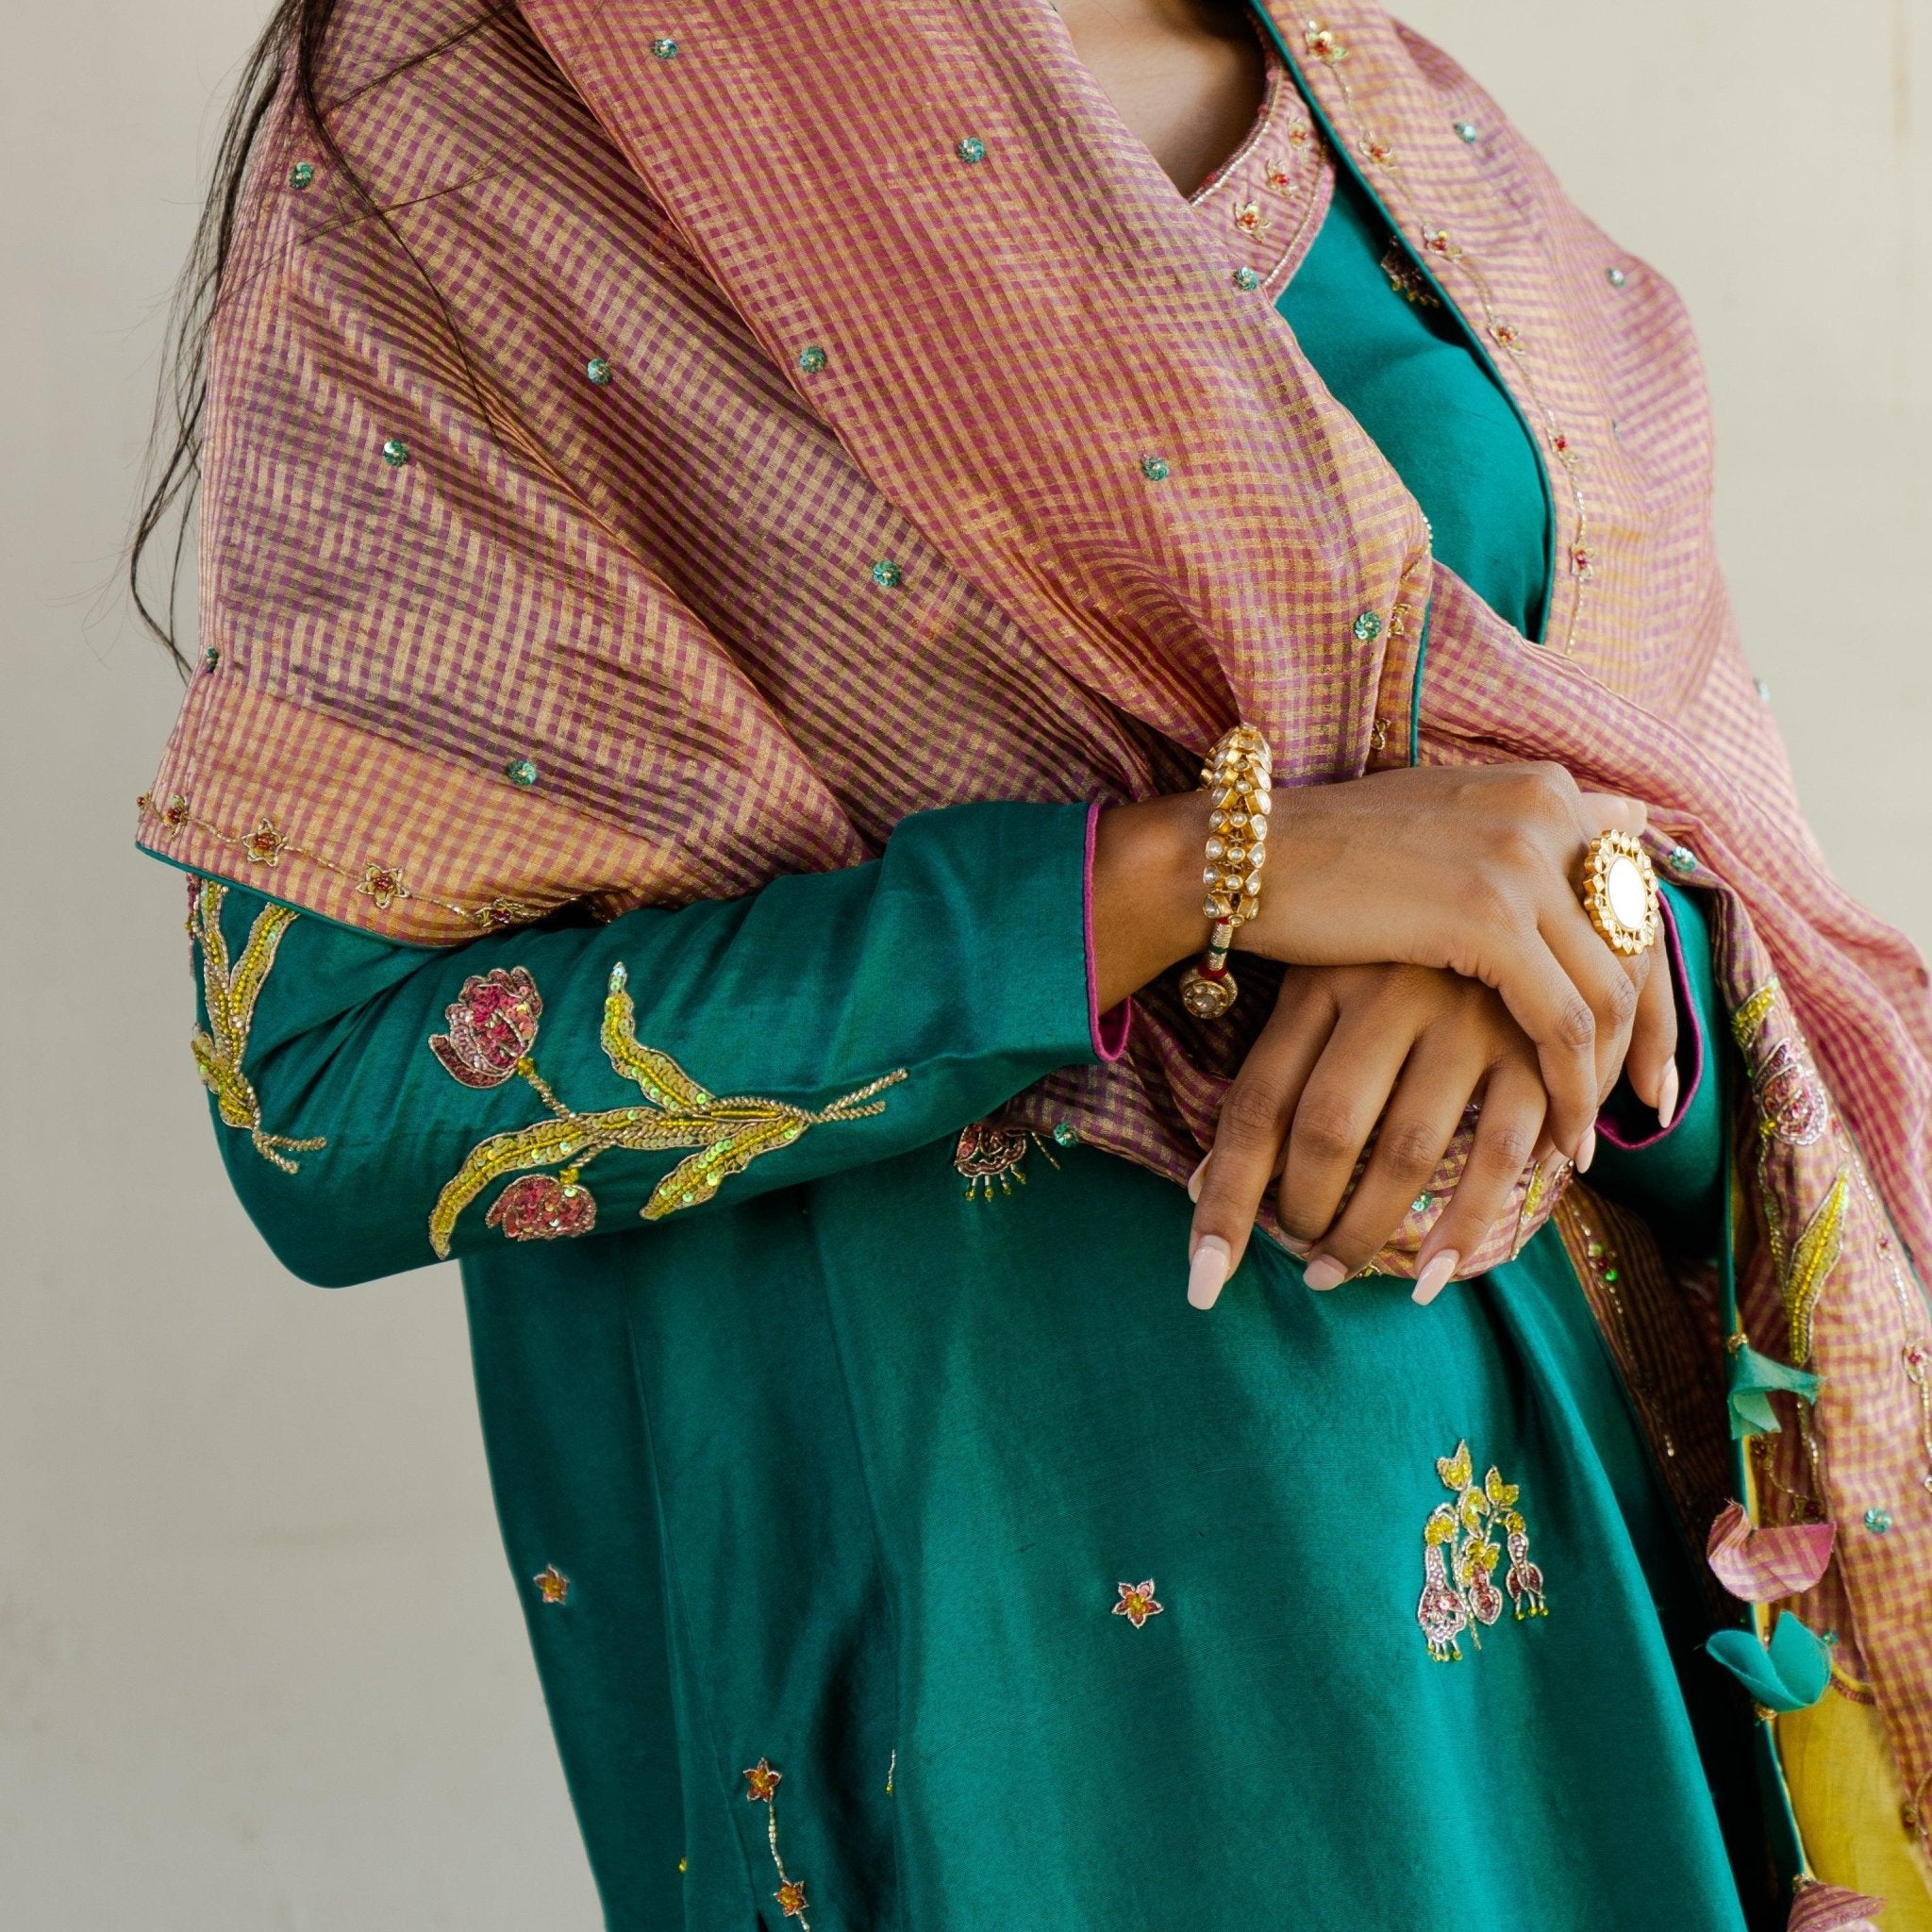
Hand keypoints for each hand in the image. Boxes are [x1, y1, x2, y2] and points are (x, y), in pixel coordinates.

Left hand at [1183, 955, 1679, 1309]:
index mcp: (1318, 978)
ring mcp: (1463, 1009)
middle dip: (1307, 1217)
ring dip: (1375, 1232)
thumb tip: (1199, 1191)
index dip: (1226, 1201)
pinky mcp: (1532, 1035)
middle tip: (1304, 1264)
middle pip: (1325, 1132)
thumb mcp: (1320, 981)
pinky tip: (1444, 1265)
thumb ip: (1274, 1078)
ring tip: (1352, 1275)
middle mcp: (1384, 990)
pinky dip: (1474, 1217)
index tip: (1203, 1280)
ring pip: (1407, 1152)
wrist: (1509, 850)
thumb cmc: (1390, 943)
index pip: (1254, 1107)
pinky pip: (1501, 1146)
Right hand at [1234, 763, 1665, 1158]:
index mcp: (1541, 789)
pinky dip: (1567, 1089)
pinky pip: (1560, 1024)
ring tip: (1582, 1136)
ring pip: (1607, 993)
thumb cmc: (1325, 855)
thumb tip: (1618, 825)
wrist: (1242, 855)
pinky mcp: (1489, 918)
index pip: (1634, 895)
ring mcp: (1521, 861)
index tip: (1646, 1052)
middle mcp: (1547, 811)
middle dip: (1648, 1039)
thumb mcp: (1436, 825)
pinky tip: (1551, 1135)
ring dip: (1603, 1077)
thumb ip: (1517, 833)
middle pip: (1638, 947)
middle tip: (1643, 1105)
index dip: (1654, 980)